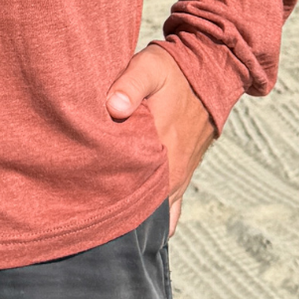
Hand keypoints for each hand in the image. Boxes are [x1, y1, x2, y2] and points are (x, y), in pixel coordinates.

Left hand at [107, 47, 215, 234]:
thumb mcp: (149, 67)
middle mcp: (174, 169)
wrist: (212, 70)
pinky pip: (172, 207)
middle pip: (145, 208)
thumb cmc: (175, 69)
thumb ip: (130, 85)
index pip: (135, 190)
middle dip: (120, 219)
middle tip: (89, 227)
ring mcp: (181, 173)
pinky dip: (158, 218)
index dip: (110, 204)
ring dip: (139, 219)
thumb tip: (114, 109)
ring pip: (159, 212)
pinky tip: (139, 227)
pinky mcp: (183, 171)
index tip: (86, 213)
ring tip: (110, 230)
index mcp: (163, 148)